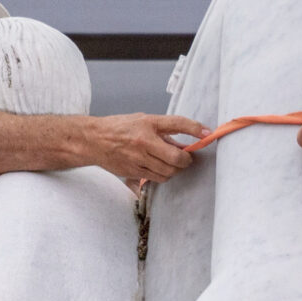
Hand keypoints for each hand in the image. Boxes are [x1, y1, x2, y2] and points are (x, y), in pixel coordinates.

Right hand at [73, 112, 209, 183]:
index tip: (208, 133)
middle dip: (187, 159)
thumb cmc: (119, 127)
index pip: (178, 123)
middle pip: (177, 158)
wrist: (93, 140)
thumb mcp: (143, 121)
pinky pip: (157, 178)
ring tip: (173, 162)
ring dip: (176, 169)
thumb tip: (185, 144)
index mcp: (148, 124)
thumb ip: (164, 131)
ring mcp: (138, 159)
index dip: (196, 129)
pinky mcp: (133, 172)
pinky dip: (164, 175)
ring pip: (169, 172)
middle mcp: (144, 142)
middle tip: (187, 157)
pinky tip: (160, 168)